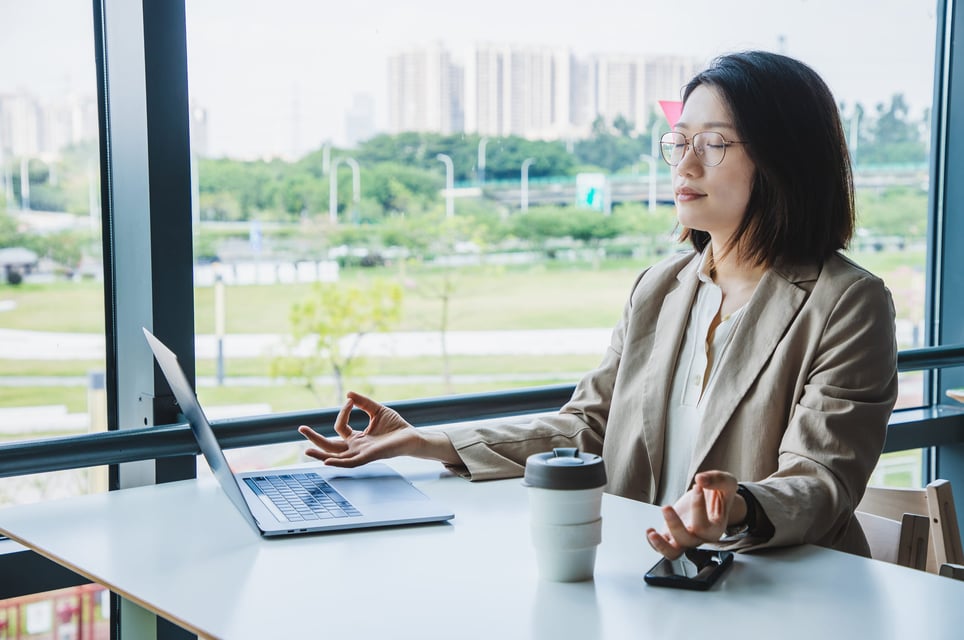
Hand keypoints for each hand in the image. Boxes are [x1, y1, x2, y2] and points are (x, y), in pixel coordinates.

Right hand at [298, 391, 458, 466]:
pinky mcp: (368, 457)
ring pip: (335, 457)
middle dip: (314, 439)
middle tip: (300, 428)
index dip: (343, 412)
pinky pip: (350, 462)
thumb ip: (363, 403)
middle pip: (330, 446)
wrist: (412, 437)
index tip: (351, 400)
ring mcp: (360, 454)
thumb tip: (348, 394)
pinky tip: (327, 461)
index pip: (340, 427)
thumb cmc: (396, 427)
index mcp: (356, 438)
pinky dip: (338, 463)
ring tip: (306, 450)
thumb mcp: (377, 410)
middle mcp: (355, 448)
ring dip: (320, 454)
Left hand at [645, 471, 743, 558]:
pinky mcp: (673, 535)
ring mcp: (686, 538)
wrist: (712, 500)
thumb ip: (716, 479)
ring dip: (661, 545)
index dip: (698, 507)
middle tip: (666, 507)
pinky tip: (650, 531)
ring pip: (674, 552)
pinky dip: (654, 544)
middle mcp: (701, 537)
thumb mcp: (726, 483)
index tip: (697, 486)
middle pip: (688, 540)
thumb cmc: (720, 494)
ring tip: (652, 532)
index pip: (704, 526)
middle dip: (674, 525)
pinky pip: (664, 548)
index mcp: (716, 528)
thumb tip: (700, 479)